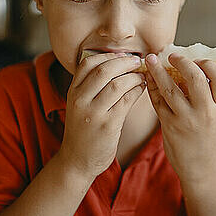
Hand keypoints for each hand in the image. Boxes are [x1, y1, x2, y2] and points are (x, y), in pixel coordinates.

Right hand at [58, 52, 145, 178]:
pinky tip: (142, 89)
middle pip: (104, 70)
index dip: (107, 56)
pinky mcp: (108, 125)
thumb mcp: (79, 105)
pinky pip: (126, 101)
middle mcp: (80, 100)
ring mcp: (93, 113)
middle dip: (124, 62)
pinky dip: (137, 91)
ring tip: (142, 76)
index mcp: (73, 92)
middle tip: (138, 61)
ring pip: (117, 84)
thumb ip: (91, 87)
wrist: (77, 160)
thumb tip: (117, 64)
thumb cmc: (83, 130)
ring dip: (134, 77)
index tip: (122, 56)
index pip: (88, 63)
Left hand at [144, 52, 215, 182]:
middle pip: (195, 79)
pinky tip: (147, 78)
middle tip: (171, 55)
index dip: (210, 64)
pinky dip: (151, 87)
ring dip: (158, 71)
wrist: (200, 167)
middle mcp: (205, 112)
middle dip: (182, 62)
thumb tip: (188, 66)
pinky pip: (157, 102)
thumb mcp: (215, 115)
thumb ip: (207, 94)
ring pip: (170, 89)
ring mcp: (186, 119)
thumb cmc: (206, 136)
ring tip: (151, 59)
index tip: (198, 58)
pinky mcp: (169, 126)